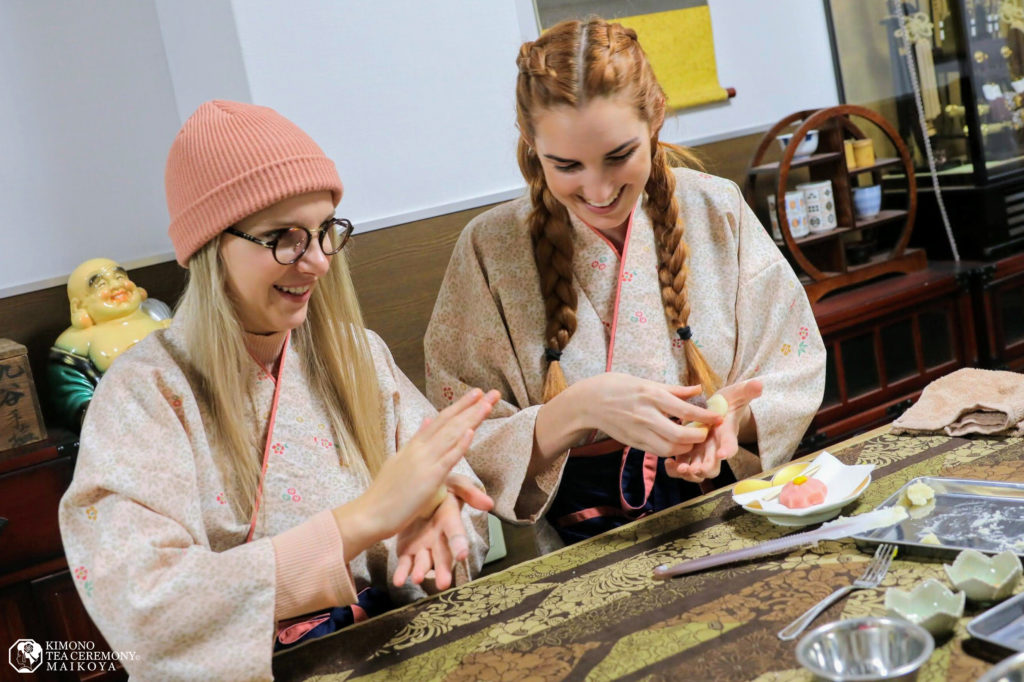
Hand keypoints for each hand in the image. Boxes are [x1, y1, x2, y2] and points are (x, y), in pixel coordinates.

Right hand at [333, 388, 499, 559]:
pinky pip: (447, 459)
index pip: (440, 421)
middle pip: (449, 422)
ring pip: (451, 435)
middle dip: (470, 406)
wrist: (369, 514)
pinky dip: (460, 445)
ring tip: (487, 404)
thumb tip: (426, 421)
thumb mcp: (399, 461)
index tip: (475, 395)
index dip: (458, 407)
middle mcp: (419, 449)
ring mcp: (424, 462)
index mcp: (413, 446)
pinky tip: (471, 431)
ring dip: (470, 419)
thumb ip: (415, 442)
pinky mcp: (428, 479)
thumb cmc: (384, 495)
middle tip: (490, 393)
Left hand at [393, 474, 493, 588]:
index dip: (459, 543)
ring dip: (421, 571)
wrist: (415, 492)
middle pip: (443, 556)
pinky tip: (399, 581)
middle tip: (444, 584)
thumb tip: (489, 504)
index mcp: (450, 520)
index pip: (456, 533)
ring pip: (424, 562)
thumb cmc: (439, 489)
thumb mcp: (454, 484)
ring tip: (417, 578)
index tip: (462, 555)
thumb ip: (469, 492)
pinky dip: (402, 573)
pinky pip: (405, 564)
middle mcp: (439, 538)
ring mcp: (423, 546)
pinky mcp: (407, 550)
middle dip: (443, 569)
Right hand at [573, 373, 723, 457]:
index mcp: (652, 396)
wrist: (588, 402)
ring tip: (693, 440)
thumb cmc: (616, 386)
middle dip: (698, 437)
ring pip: (670, 449)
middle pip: (680, 436)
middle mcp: (647, 416)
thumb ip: (674, 389)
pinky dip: (671, 450)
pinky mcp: (633, 442)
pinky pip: (657, 451)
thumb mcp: (645, 381)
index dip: (706, 417)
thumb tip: (697, 390)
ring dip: (686, 447)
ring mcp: (639, 432)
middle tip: (706, 433)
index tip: (719, 418)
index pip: (686, 411)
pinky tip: (676, 444)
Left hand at [665, 379, 762, 481]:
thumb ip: (746, 391)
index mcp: (726, 434)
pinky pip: (682, 468)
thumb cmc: (728, 403)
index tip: (723, 454)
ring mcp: (700, 452)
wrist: (717, 410)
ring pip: (697, 471)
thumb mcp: (737, 394)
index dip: (728, 450)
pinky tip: (668, 462)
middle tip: (697, 468)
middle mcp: (714, 447)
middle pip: (713, 466)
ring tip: (681, 468)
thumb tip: (759, 384)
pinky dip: (675, 470)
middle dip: (706, 469)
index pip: (730, 445)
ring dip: (689, 473)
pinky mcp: (687, 453)